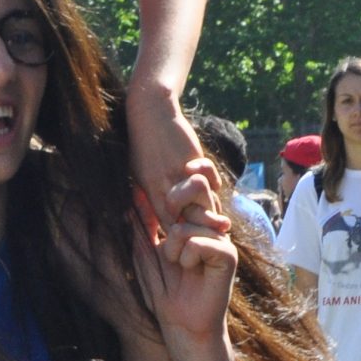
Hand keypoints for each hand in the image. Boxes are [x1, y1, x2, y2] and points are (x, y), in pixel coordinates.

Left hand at [126, 89, 226, 237]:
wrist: (150, 114)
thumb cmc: (141, 147)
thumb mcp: (139, 177)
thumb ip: (149, 202)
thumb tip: (152, 226)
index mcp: (153, 194)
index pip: (171, 225)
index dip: (185, 237)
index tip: (195, 246)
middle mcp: (167, 187)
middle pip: (191, 218)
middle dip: (206, 228)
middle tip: (218, 233)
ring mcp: (180, 174)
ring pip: (204, 202)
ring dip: (214, 208)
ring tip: (221, 217)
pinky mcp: (192, 160)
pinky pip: (209, 180)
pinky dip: (215, 185)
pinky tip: (215, 187)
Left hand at [131, 177, 238, 346]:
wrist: (182, 324)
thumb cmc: (164, 290)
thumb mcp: (145, 252)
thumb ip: (143, 223)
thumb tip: (134, 192)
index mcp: (195, 219)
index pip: (191, 181)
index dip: (177, 180)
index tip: (158, 199)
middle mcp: (211, 224)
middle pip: (198, 185)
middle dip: (174, 202)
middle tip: (167, 231)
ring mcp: (221, 238)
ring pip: (187, 224)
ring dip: (172, 248)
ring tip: (178, 264)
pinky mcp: (228, 254)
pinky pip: (198, 242)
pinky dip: (186, 258)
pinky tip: (191, 270)